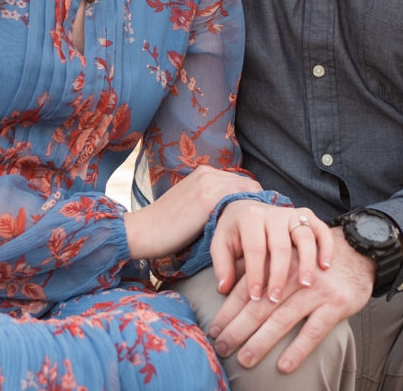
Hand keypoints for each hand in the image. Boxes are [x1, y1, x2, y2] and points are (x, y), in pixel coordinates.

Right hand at [123, 166, 260, 260]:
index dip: (250, 199)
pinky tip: (252, 230)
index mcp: (203, 172)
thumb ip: (211, 202)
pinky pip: (241, 199)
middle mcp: (207, 172)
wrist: (143, 231)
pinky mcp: (208, 199)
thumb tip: (235, 214)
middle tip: (260, 227)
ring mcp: (208, 183)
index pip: (240, 181)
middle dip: (255, 203)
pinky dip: (250, 212)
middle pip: (248, 184)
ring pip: (248, 191)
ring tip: (258, 230)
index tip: (254, 219)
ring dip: (255, 209)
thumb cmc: (165, 227)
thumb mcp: (191, 206)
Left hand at [209, 230, 372, 373]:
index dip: (228, 310)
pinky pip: (313, 330)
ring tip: (244, 359)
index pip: (248, 288)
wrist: (357, 252)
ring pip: (283, 318)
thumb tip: (223, 286)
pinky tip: (284, 366)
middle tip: (221, 347)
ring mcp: (316, 289)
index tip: (214, 329)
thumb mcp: (285, 256)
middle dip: (238, 328)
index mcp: (277, 260)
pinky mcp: (336, 303)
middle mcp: (294, 273)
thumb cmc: (312, 260)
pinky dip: (298, 349)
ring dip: (261, 342)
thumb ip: (258, 269)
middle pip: (261, 305)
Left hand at [211, 202, 333, 307]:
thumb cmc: (236, 233)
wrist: (248, 207)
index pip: (254, 248)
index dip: (255, 273)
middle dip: (279, 274)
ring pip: (304, 236)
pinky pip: (321, 229)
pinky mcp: (308, 216)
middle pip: (280, 245)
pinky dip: (325, 246)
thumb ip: (222, 265)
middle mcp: (273, 214)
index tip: (255, 297)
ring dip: (306, 262)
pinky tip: (325, 267)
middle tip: (277, 299)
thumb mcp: (222, 245)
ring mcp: (293, 214)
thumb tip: (223, 289)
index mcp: (250, 218)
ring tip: (305, 285)